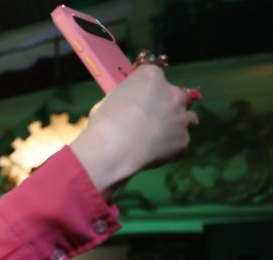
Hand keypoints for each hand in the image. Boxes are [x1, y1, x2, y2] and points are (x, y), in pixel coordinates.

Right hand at [69, 64, 197, 197]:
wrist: (114, 151)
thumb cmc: (104, 123)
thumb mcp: (107, 102)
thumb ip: (124, 101)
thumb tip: (125, 108)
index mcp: (151, 77)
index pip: (155, 73)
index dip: (148, 86)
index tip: (140, 96)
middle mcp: (173, 93)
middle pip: (179, 94)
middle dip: (169, 104)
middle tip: (154, 116)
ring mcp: (182, 117)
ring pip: (188, 117)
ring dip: (178, 123)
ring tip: (161, 135)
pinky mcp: (184, 140)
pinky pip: (180, 141)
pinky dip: (171, 146)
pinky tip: (156, 152)